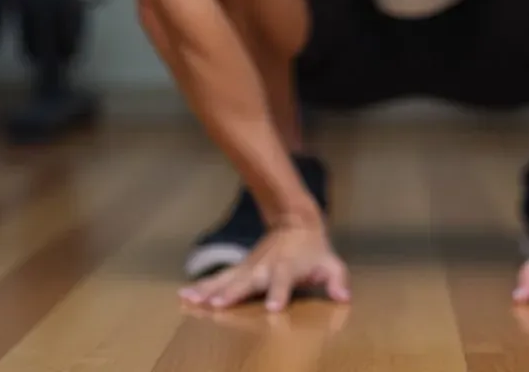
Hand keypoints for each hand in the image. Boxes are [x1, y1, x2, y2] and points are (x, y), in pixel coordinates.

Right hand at [178, 226, 350, 312]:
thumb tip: (344, 296)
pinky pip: (219, 277)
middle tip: (216, 305)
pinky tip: (184, 294)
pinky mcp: (241, 268)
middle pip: (247, 281)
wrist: (295, 221)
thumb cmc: (314, 249)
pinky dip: (202, 285)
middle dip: (232, 293)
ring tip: (191, 300)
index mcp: (287, 267)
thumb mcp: (331, 262)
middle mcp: (265, 267)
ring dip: (209, 289)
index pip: (283, 280)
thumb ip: (337, 279)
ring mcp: (250, 266)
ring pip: (227, 279)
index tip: (274, 308)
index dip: (280, 293)